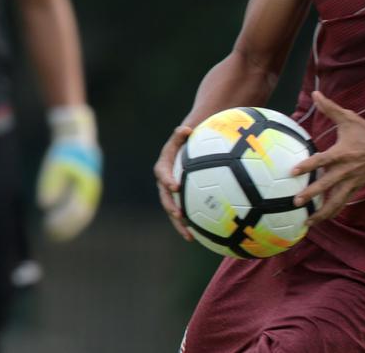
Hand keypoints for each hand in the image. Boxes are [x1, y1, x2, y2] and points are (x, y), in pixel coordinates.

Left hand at [37, 105, 102, 241]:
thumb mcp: (56, 164)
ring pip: (80, 214)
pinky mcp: (84, 190)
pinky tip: (55, 221)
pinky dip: (67, 217)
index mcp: (88, 185)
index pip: (78, 210)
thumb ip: (51, 182)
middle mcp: (91, 190)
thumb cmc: (66, 149)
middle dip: (65, 226)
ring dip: (67, 224)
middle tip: (48, 233)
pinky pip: (77, 208)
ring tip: (50, 231)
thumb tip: (45, 203)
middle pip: (81, 215)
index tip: (49, 226)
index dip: (64, 221)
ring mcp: (89, 190)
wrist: (78, 136)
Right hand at [154, 125, 193, 241]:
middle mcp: (165, 183)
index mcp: (164, 167)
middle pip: (166, 198)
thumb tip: (186, 128)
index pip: (162, 174)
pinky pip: (185, 214)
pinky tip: (202, 237)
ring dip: (179, 225)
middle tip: (180, 216)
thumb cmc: (187, 139)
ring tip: (189, 236)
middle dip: (171, 208)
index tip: (175, 186)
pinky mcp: (182, 200)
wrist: (188, 147)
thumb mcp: (182, 134)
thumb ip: (181, 133)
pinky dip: (191, 225)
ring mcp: (173, 194)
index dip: (167, 180)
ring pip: (173, 211)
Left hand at [291, 92, 364, 225]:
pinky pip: (343, 202)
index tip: (293, 172)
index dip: (307, 166)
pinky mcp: (357, 188)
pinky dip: (333, 211)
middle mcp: (346, 170)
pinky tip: (322, 219)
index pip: (322, 161)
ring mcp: (352, 181)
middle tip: (295, 202)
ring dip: (322, 212)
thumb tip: (315, 93)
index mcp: (342, 153)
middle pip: (327, 185)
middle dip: (311, 194)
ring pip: (336, 200)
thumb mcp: (349, 118)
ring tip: (308, 222)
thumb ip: (330, 108)